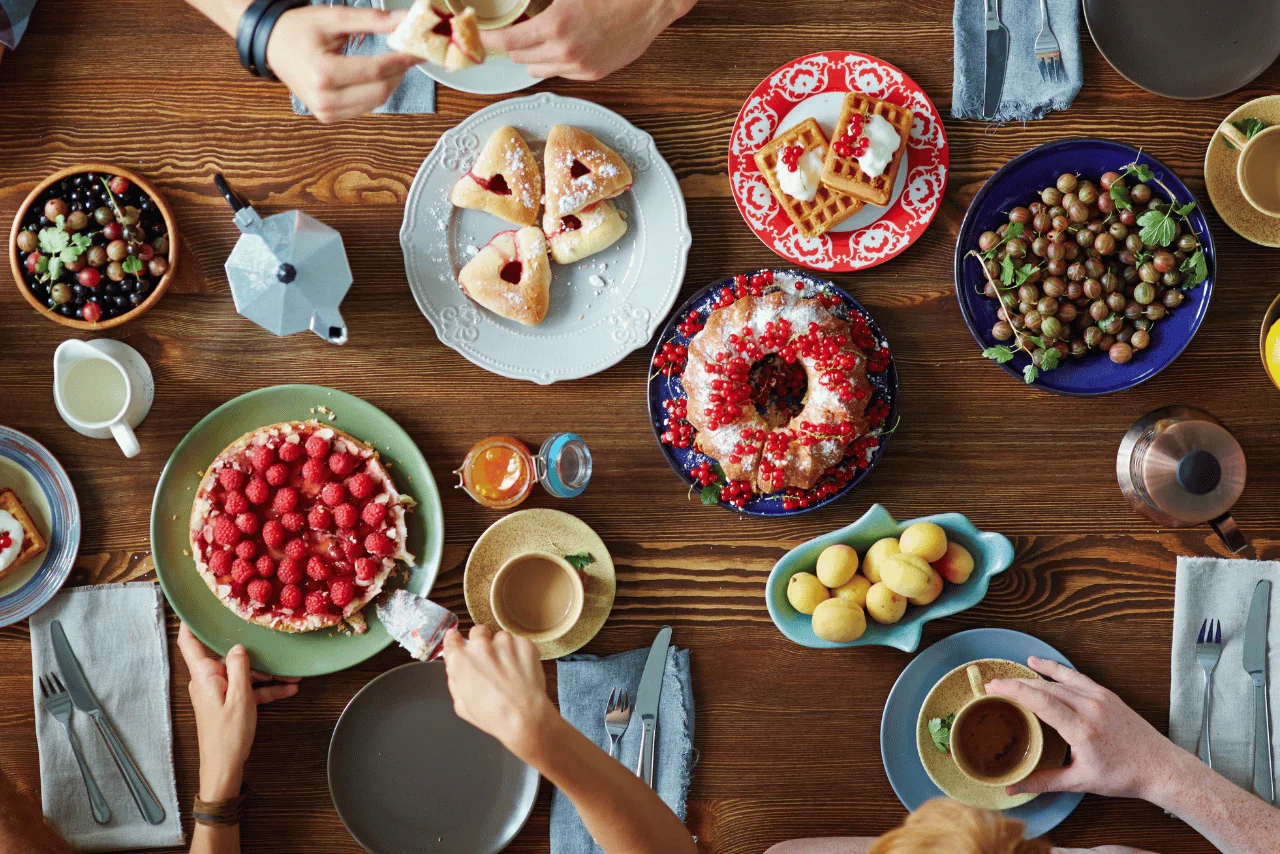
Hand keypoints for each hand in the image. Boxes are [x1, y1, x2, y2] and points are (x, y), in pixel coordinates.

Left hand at [177, 624, 299, 800]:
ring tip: (290, 672)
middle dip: (250, 648)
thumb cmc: (228, 735)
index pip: (189, 642)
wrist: (224, 769)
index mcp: (204, 675)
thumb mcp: (241, 698)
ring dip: (265, 672)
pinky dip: (265, 688)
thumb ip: (240, 668)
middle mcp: (208, 679)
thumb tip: (238, 646)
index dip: (191, 622)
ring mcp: (218, 691)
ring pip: (241, 671)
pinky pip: (247, 689)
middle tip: (268, 636)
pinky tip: (288, 688)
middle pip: (225, 654)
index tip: (201, 604)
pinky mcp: (228, 702)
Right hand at [264, 6, 420, 122]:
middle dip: (399, 72)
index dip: (403, 60)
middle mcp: (324, 98)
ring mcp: (326, 112)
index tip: (420, 49)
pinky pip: (364, 107)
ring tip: (393, 62)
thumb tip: (404, 20)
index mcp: (323, 73)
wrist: (270, 45)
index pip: (376, 70)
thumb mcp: (334, 18)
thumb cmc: (298, 29)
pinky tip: (376, 75)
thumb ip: (371, 20)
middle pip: (380, 90)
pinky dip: (376, 91)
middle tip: (408, 54)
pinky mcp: (328, 117)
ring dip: (390, 82)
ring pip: (376, 102)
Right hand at [441, 625, 555, 757]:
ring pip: (501, 637)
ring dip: (503, 649)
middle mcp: (480, 646)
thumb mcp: (461, 704)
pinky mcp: (525, 644)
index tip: (458, 639)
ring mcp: (504, 643)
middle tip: (489, 660)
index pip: (452, 638)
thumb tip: (455, 668)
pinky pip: (519, 643)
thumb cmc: (492, 715)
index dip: (455, 640)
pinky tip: (521, 671)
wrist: (524, 717)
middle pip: (478, 632)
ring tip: (508, 671)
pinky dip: (520, 653)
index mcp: (460, 661)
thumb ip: (455, 680)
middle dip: (482, 642)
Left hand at [481, 0, 694, 80]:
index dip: (489, 40)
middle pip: (520, 59)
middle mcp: (564, 51)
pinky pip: (562, 74)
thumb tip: (525, 8)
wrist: (651, 4)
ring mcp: (580, 66)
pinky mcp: (594, 75)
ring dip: (534, 56)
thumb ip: (540, 3)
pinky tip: (568, 46)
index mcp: (555, 25)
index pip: (508, 42)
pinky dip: (558, 62)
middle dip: (514, 46)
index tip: (480, 38)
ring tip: (544, 39)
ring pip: (539, 70)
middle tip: (517, 32)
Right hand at [986, 656, 1181, 800]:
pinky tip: (1038, 663)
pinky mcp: (1106, 694)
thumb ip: (1043, 782)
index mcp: (1082, 728)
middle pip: (1045, 687)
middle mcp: (1090, 707)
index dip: (1014, 691)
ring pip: (1058, 680)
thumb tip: (1012, 788)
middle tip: (993, 686)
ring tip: (1010, 676)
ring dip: (1032, 677)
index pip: (1040, 701)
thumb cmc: (1123, 776)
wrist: (1160, 767)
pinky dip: (1054, 669)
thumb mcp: (1080, 781)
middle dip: (1016, 684)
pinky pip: (1074, 675)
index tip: (993, 688)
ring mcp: (1099, 697)